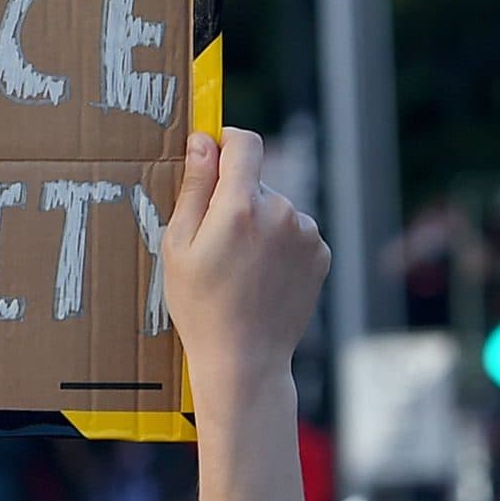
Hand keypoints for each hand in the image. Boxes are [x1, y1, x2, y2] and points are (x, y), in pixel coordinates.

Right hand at [165, 129, 328, 393]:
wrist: (245, 358)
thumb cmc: (200, 305)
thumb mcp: (178, 246)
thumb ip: (193, 188)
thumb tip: (203, 142)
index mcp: (240, 207)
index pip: (244, 143)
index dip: (225, 143)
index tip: (211, 156)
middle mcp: (281, 212)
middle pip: (255, 182)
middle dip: (233, 200)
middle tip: (214, 245)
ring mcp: (306, 233)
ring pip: (275, 208)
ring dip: (258, 224)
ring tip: (239, 268)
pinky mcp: (321, 253)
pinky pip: (294, 232)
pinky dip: (278, 245)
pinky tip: (261, 277)